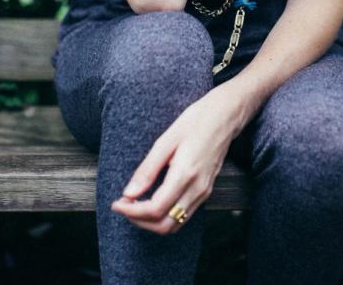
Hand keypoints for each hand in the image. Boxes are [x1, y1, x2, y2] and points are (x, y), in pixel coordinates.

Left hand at [110, 84, 247, 234]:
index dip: (132, 211)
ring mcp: (204, 192)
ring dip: (151, 222)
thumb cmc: (195, 121)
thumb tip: (129, 193)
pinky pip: (183, 215)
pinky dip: (164, 215)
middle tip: (123, 206)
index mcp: (185, 174)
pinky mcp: (206, 191)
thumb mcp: (166, 140)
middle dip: (140, 222)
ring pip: (175, 224)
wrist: (225, 116)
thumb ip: (147, 169)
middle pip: (164, 225)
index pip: (155, 209)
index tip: (117, 202)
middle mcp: (197, 189)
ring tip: (135, 205)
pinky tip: (152, 201)